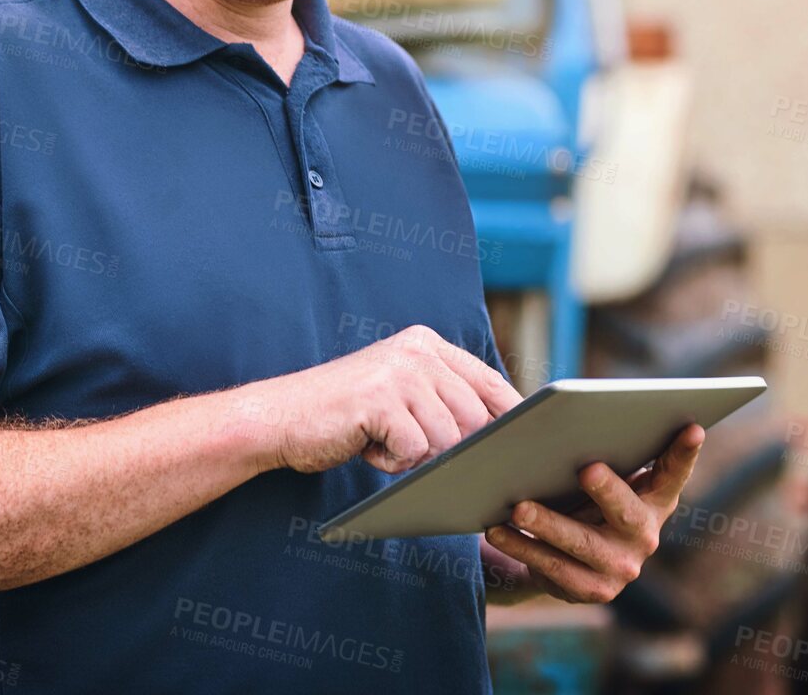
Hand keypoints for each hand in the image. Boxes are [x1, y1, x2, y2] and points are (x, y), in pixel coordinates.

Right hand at [236, 324, 523, 474]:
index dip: (513, 418)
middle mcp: (418, 351)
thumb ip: (445, 400)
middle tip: (415, 449)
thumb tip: (503, 436)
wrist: (280, 417)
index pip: (491, 383)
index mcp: (427, 344)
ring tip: (382, 440)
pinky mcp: (380, 401)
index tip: (527, 444)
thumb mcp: (401, 394)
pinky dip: (392, 463)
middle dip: (454, 448)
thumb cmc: (346, 416)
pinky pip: (415, 452)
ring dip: (418, 456)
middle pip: (475, 419)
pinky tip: (367, 446)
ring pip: (448, 439)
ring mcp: (399, 373)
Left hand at [482, 424, 704, 603]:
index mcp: (655, 500)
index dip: (685, 453)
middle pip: (627, 513)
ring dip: (547, 524)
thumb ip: (606, 457)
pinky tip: (497, 531)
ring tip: (518, 506)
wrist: (571, 561)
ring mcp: (621, 568)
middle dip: (607, 490)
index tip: (693, 427)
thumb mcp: (605, 480)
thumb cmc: (588, 501)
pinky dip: (522, 547)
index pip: (673, 473)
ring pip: (581, 544)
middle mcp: (645, 535)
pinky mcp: (591, 591)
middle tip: (586, 468)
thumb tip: (573, 423)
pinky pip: (552, 568)